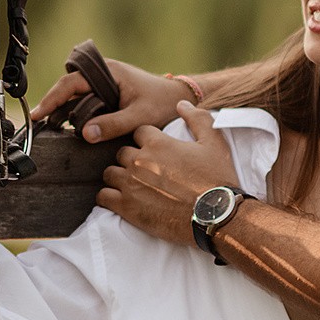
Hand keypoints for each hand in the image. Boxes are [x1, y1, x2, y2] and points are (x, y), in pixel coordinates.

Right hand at [33, 56, 191, 143]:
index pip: (71, 82)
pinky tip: (67, 126)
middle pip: (68, 87)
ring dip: (62, 108)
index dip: (52, 98)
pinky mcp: (105, 93)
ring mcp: (103, 82)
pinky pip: (83, 100)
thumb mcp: (139, 117)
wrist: (177, 99)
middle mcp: (102, 73)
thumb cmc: (162, 104)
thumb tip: (84, 134)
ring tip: (48, 125)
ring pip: (74, 94)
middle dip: (52, 103)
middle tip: (38, 122)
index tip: (38, 114)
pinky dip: (73, 111)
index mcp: (108, 72)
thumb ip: (113, 125)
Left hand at [99, 102, 240, 246]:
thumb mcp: (214, 142)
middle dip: (131, 159)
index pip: (138, 132)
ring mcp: (130, 184)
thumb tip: (181, 103)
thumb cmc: (217, 178)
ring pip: (109, 172)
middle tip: (144, 171)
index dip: (146, 141)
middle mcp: (139, 161)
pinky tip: (121, 200)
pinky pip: (103, 196)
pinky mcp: (126, 207)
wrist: (216, 215)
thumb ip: (197, 118)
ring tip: (132, 186)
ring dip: (118, 177)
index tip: (154, 152)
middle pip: (121, 152)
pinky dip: (109, 197)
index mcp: (157, 143)